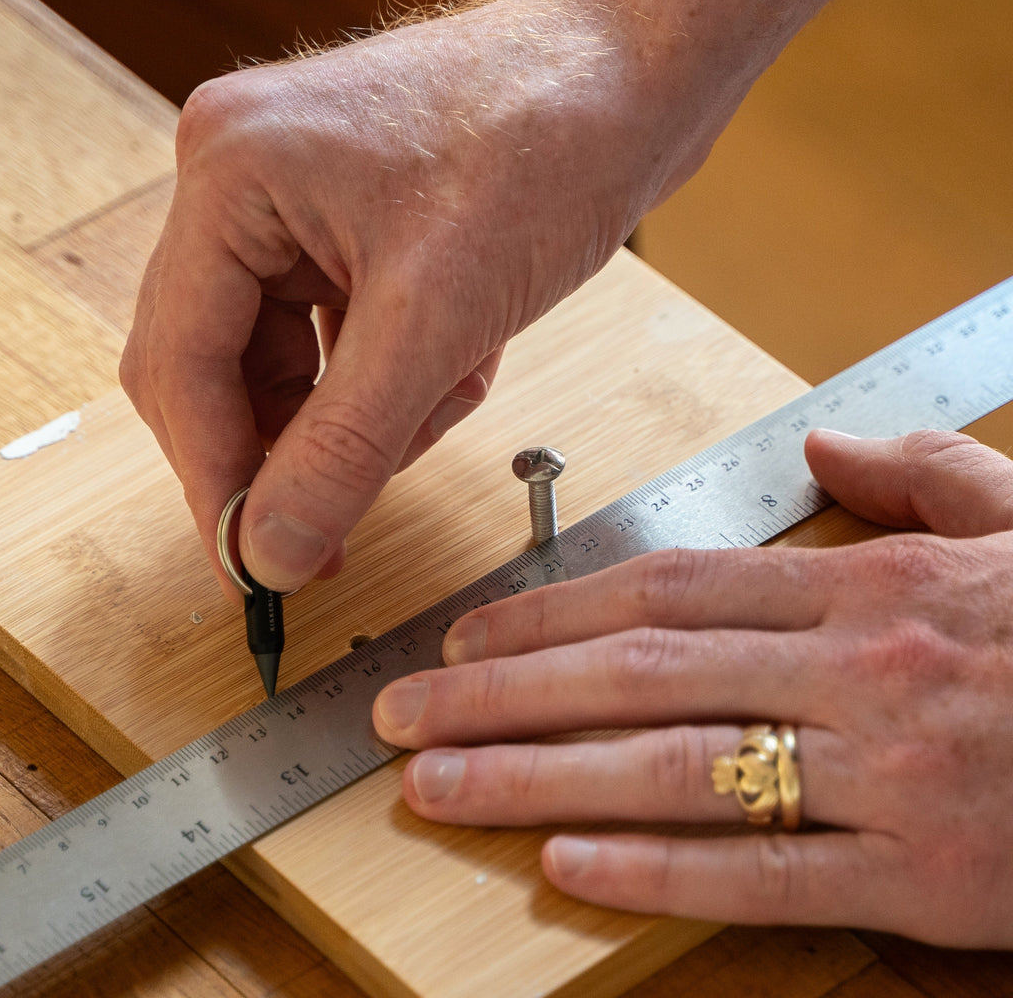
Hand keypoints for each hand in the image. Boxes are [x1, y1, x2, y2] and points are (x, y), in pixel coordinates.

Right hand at [119, 0, 851, 596]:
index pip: (182, 366)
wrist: (634, 81)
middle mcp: (246, 187)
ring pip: (295, 367)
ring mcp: (300, 207)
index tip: (253, 565)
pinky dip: (402, 380)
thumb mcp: (437, 320)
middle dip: (289, 451)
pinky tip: (461, 368)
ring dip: (363, 416)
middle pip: (225, 370)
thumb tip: (275, 546)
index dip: (216, 481)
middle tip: (327, 534)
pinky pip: (349, 343)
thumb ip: (344, 447)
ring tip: (442, 404)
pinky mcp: (354, 230)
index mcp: (231, 178)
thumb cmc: (546, 140)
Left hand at [373, 428, 1012, 946]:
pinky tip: (563, 865)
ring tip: (439, 785)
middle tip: (402, 713)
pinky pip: (766, 877)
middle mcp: (857, 670)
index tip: (465, 633)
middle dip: (504, 693)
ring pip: (675, 772)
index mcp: (866, 584)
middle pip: (639, 675)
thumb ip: (915, 472)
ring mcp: (887, 778)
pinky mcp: (930, 883)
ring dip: (539, 777)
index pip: (666, 590)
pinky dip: (656, 873)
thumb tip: (823, 447)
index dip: (550, 613)